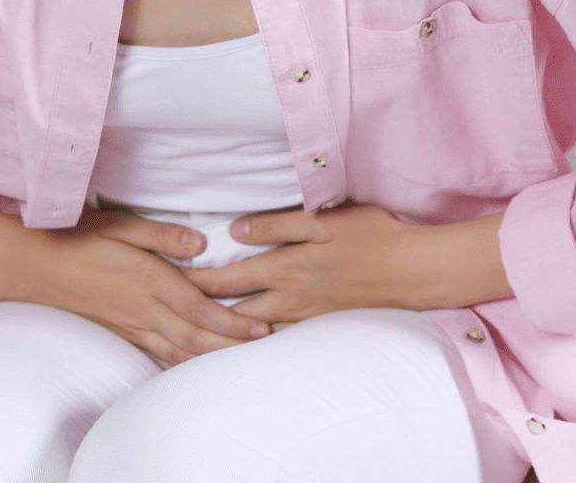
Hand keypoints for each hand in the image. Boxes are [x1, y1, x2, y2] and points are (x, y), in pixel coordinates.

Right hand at [0, 204, 270, 366]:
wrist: (30, 265)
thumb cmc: (75, 237)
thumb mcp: (118, 225)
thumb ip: (161, 235)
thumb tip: (200, 243)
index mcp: (147, 280)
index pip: (199, 308)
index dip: (232, 322)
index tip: (260, 327)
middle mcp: (141, 309)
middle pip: (195, 337)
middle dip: (231, 345)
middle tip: (264, 347)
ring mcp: (129, 325)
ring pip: (177, 351)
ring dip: (210, 358)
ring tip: (239, 360)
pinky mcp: (118, 331)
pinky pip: (155, 354)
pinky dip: (179, 363)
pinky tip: (193, 365)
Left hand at [179, 203, 511, 324]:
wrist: (414, 271)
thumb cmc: (371, 235)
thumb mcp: (323, 219)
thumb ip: (276, 225)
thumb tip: (233, 232)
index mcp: (284, 267)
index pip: (224, 280)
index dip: (191, 284)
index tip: (162, 286)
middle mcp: (288, 299)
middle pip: (230, 314)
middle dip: (196, 319)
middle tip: (163, 322)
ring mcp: (304, 318)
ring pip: (251, 336)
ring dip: (220, 341)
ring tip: (189, 347)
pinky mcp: (319, 327)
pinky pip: (277, 345)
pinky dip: (253, 351)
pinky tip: (239, 356)